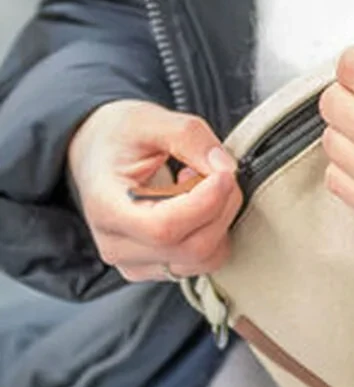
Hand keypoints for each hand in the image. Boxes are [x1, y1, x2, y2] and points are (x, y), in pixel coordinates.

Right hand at [67, 100, 241, 281]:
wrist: (94, 154)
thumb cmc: (115, 139)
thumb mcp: (148, 120)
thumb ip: (189, 137)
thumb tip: (225, 167)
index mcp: (107, 208)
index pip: (165, 228)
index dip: (206, 202)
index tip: (223, 174)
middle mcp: (117, 245)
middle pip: (193, 247)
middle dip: (222, 205)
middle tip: (216, 171)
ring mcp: (136, 262)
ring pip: (204, 258)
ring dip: (221, 218)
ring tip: (198, 185)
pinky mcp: (156, 266)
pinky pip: (205, 259)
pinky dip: (215, 229)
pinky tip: (196, 203)